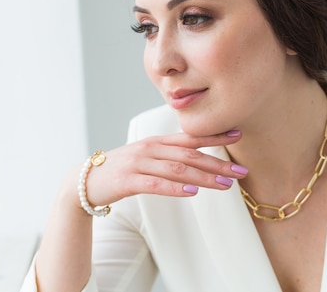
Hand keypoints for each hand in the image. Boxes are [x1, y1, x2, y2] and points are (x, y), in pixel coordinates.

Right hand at [83, 130, 246, 206]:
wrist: (84, 181)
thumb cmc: (120, 170)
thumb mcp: (145, 157)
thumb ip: (168, 155)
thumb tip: (196, 158)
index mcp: (157, 142)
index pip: (191, 137)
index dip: (215, 137)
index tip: (238, 135)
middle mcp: (150, 149)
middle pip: (190, 154)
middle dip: (218, 163)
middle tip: (241, 171)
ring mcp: (139, 163)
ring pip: (178, 169)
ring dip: (204, 177)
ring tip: (225, 184)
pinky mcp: (128, 180)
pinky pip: (156, 184)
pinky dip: (176, 188)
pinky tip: (192, 192)